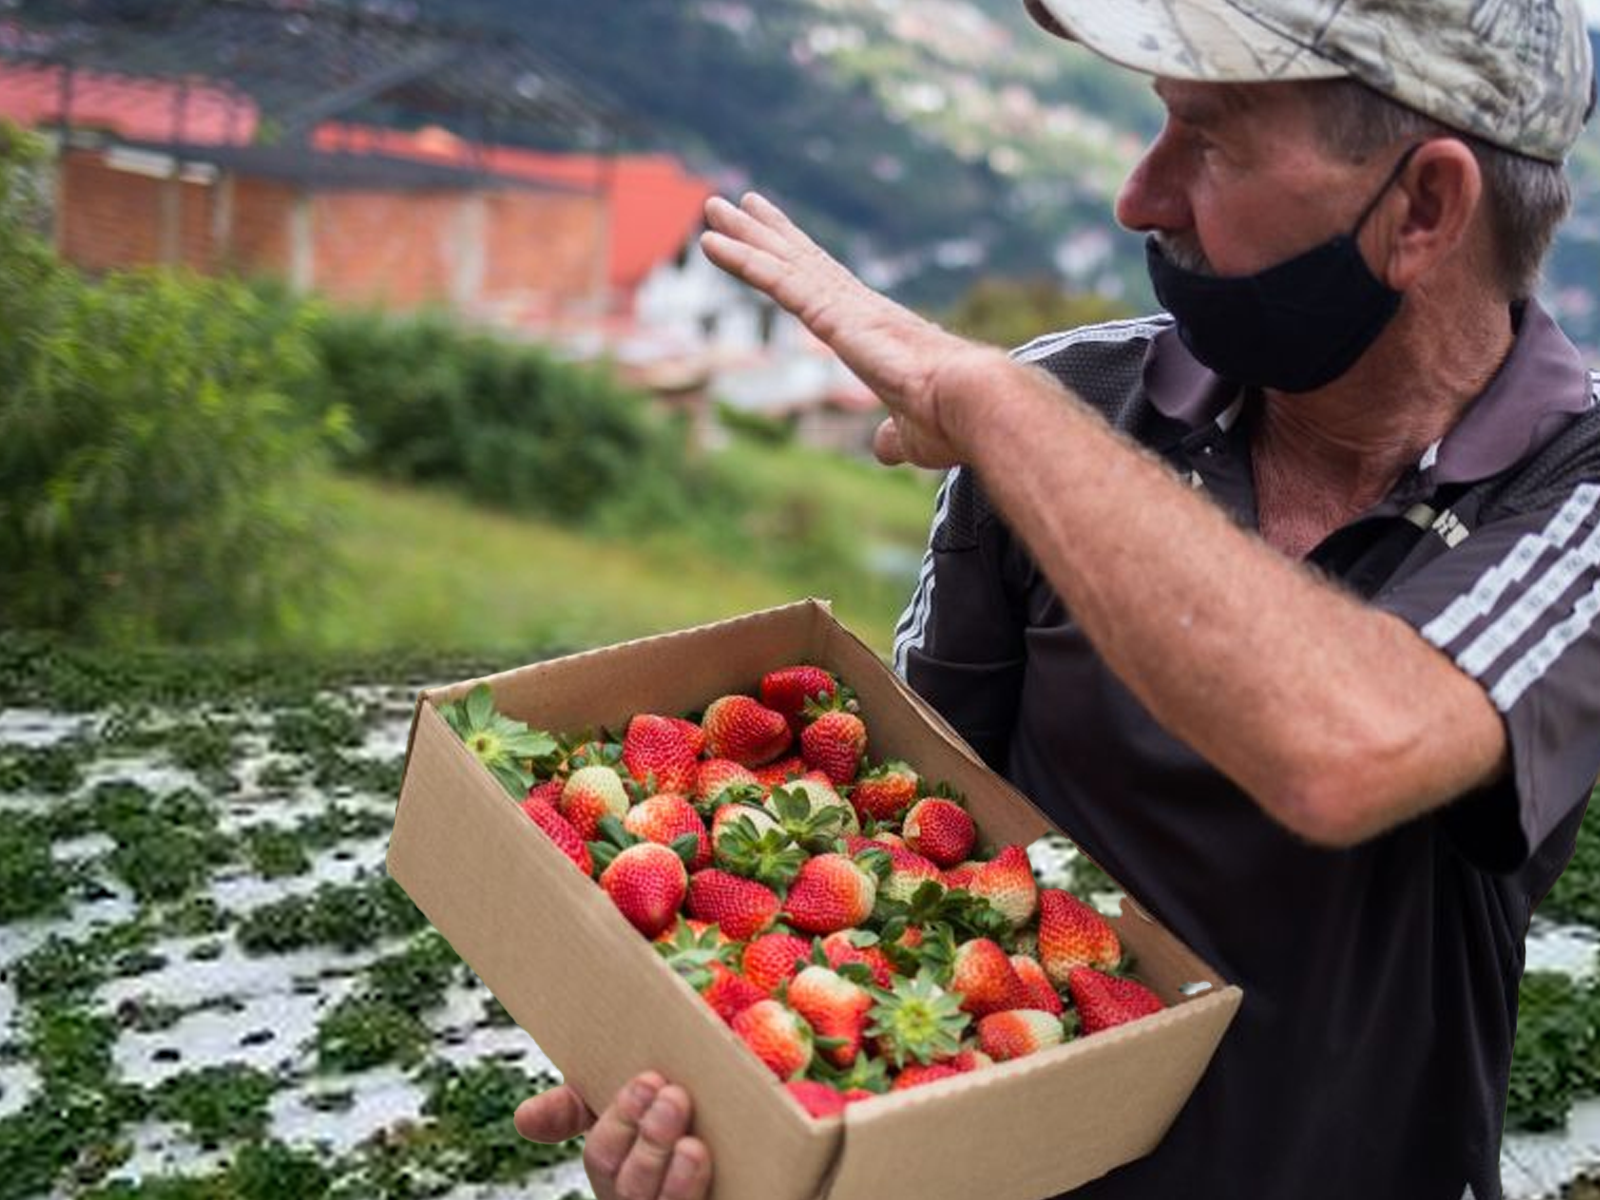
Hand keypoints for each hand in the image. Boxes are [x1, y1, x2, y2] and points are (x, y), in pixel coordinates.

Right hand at [513, 1072, 711, 1199]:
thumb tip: (524, 1118)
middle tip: (674, 1097)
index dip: (621, 1122)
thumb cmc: (669, 1109)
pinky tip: (706, 1169)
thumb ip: (576, 1105)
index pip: (603, 1156)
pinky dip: (696, 1194)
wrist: (736, 1122)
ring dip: (677, 1179)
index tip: (648, 1081)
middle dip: (650, 1142)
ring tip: (693, 1143)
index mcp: (617, 1172)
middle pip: (630, 1187)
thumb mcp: (622, 1101)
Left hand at [700, 192, 1005, 468]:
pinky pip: (778, 281)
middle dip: (766, 233)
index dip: (797, 261)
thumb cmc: (954, 421)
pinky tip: (711, 244)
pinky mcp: (832, 315)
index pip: (825, 288)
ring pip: (784, 264)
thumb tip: (883, 449)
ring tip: (712, 206)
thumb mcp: (912, 436)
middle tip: (731, 204)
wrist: (974, 404)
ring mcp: (845, 307)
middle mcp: (859, 307)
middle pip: (801, 262)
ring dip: (744, 236)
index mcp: (875, 332)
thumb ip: (892, 438)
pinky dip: (743, 261)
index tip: (774, 236)